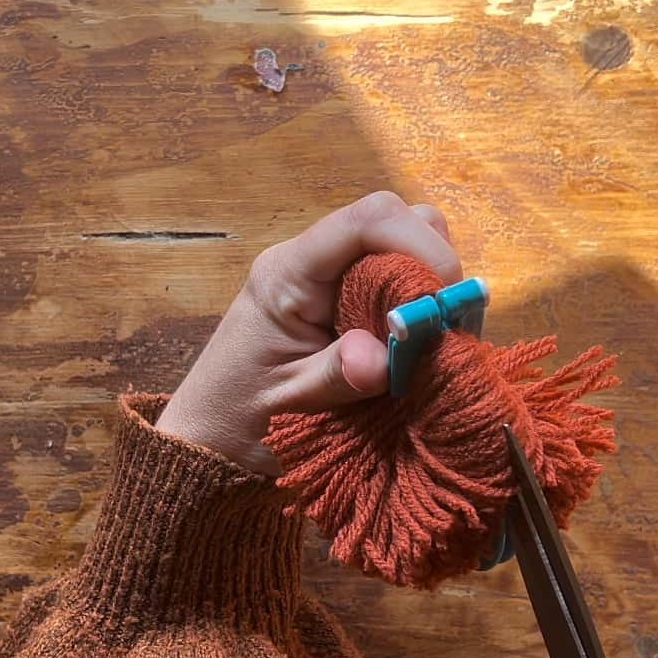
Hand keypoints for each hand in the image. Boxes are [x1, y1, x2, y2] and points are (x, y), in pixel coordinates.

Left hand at [155, 192, 461, 473]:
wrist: (209, 438)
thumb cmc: (238, 420)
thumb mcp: (290, 404)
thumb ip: (338, 376)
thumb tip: (388, 358)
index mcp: (287, 274)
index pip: (363, 222)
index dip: (419, 245)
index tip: (448, 297)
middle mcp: (308, 261)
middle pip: (389, 219)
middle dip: (432, 260)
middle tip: (447, 321)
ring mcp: (324, 276)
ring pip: (397, 243)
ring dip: (427, 282)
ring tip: (433, 336)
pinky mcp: (338, 298)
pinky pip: (390, 276)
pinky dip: (417, 302)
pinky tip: (416, 343)